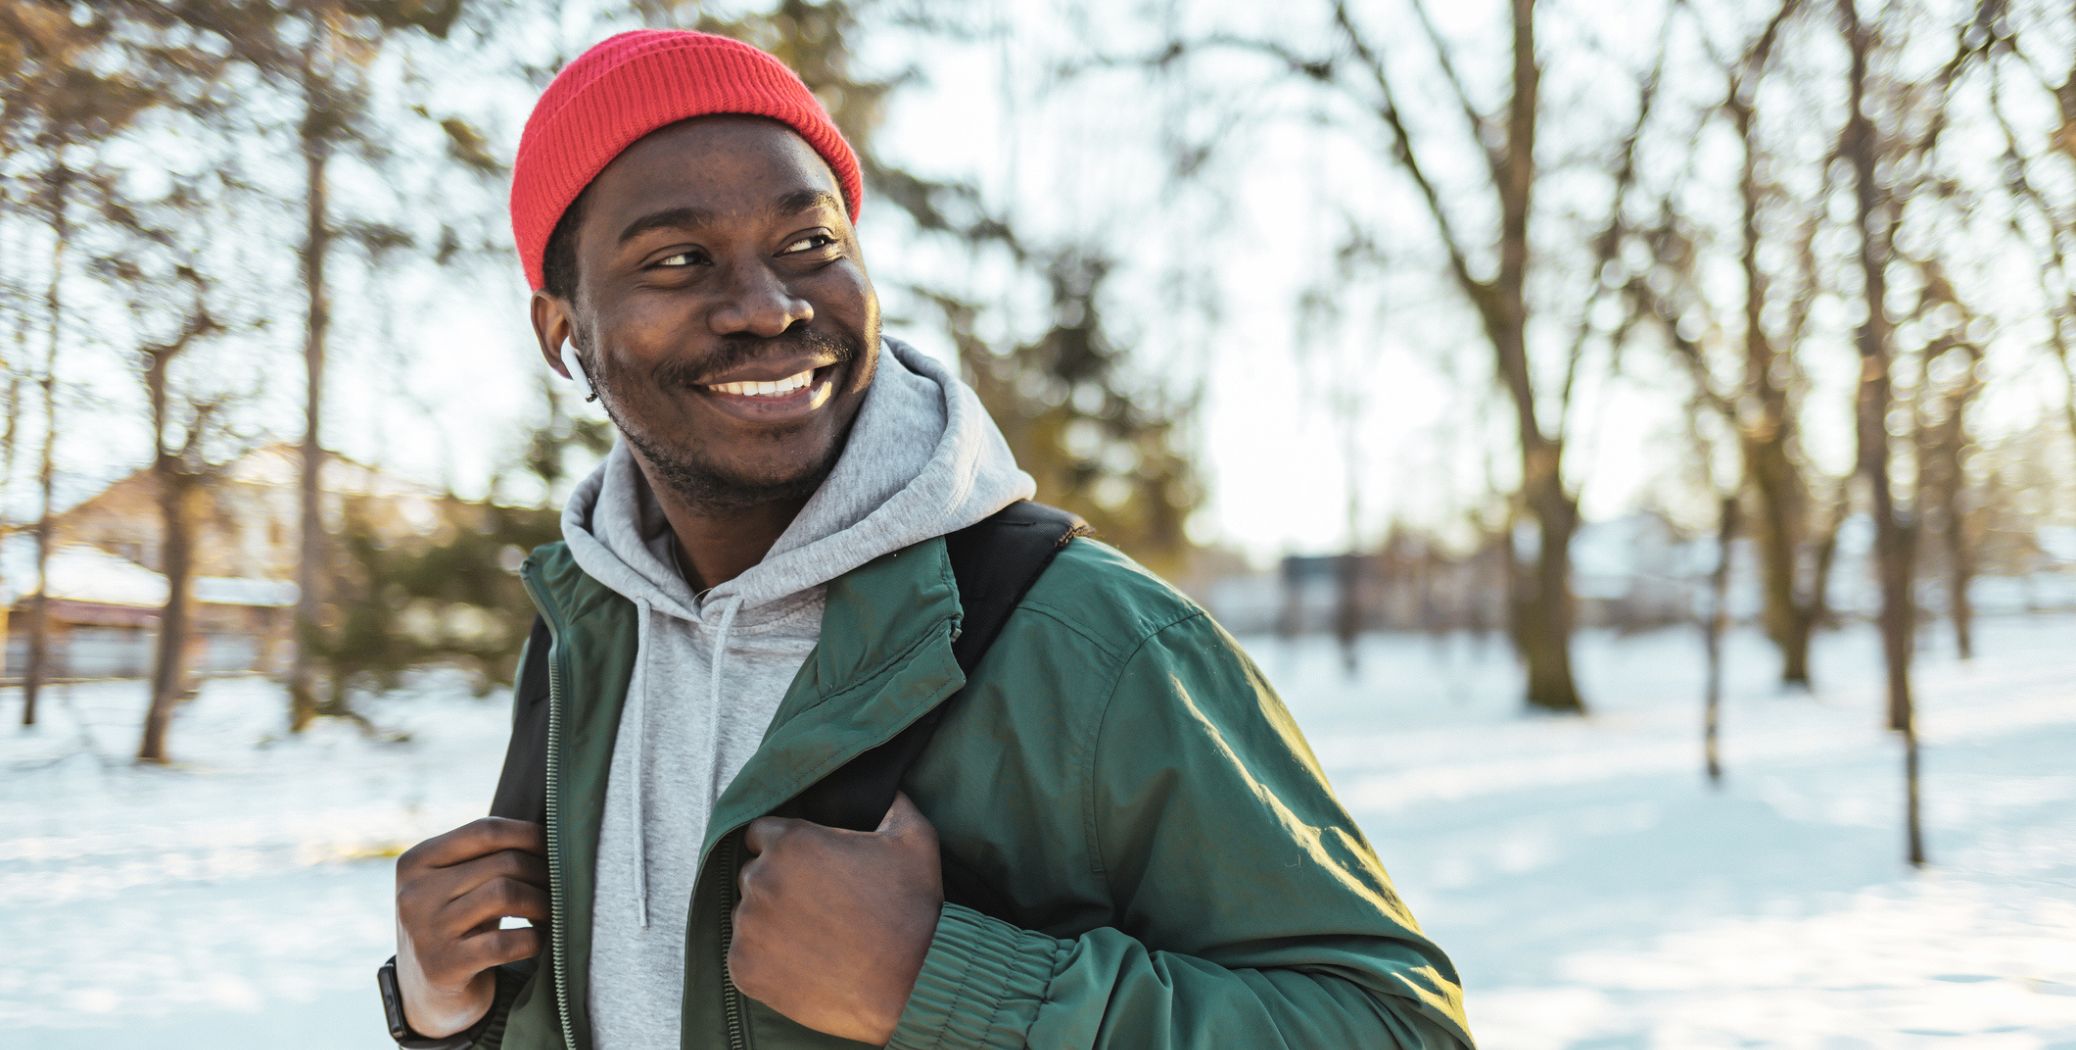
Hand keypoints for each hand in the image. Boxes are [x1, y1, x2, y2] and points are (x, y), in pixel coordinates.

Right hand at [394, 817, 548, 1037]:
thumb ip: (486, 856)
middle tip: (560, 887)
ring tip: (552, 911)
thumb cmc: (457, 923)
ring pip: (506, 895)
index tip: (555, 847)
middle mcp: (414, 893)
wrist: (425, 992)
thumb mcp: (456, 884)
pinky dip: (533, 939)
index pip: (485, 830)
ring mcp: (426, 931)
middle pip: (503, 863)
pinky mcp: (444, 967)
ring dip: (542, 903)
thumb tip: (554, 834)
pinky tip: (539, 940)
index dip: (530, 835)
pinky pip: (505, 942)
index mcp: (416, 861)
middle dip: (542, 873)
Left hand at [730, 791, 943, 1044]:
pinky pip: (743, 957)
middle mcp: (760, 879)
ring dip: (769, 924)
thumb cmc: (913, 908)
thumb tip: (892, 789)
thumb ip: (895, 804)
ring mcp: (748, 926)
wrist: (912, 982)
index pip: (760, 834)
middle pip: (753, 875)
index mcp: (791, 841)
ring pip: (746, 917)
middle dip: (778, 886)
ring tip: (811, 940)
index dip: (783, 848)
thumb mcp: (916, 839)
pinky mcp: (743, 969)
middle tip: (816, 907)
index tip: (806, 868)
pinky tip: (802, 965)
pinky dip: (765, 962)